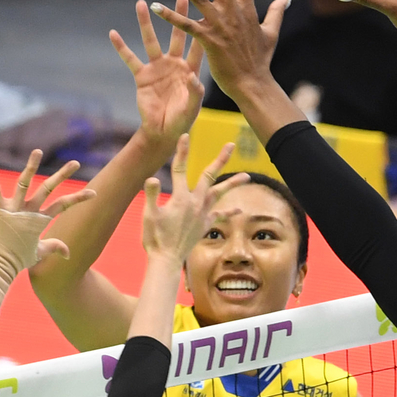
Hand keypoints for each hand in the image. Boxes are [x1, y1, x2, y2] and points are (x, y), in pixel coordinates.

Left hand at [0, 150, 95, 279]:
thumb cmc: (18, 259)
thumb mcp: (39, 253)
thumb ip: (54, 248)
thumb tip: (68, 254)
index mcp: (40, 219)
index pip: (64, 205)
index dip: (79, 198)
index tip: (94, 193)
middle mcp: (29, 211)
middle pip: (49, 188)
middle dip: (62, 175)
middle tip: (75, 163)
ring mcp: (14, 209)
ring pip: (24, 183)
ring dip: (31, 166)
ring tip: (38, 151)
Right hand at [110, 0, 204, 144]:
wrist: (163, 131)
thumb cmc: (182, 120)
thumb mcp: (192, 108)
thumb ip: (195, 93)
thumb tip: (193, 77)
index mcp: (191, 70)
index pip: (198, 46)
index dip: (202, 30)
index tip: (206, 11)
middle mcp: (175, 64)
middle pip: (178, 34)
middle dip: (179, 15)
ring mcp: (158, 68)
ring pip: (151, 40)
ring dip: (146, 22)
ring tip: (141, 3)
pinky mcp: (142, 75)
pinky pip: (130, 58)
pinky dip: (121, 47)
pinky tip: (113, 33)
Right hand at [141, 133, 248, 262]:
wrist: (166, 260)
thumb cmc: (154, 238)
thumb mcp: (148, 215)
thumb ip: (150, 195)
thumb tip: (152, 178)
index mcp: (179, 198)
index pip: (180, 169)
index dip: (182, 151)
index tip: (185, 136)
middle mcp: (194, 203)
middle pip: (209, 175)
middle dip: (220, 159)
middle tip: (231, 145)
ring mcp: (201, 214)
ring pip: (220, 193)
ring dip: (233, 183)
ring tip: (247, 176)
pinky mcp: (204, 225)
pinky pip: (219, 216)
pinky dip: (230, 212)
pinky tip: (239, 209)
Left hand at [149, 0, 290, 101]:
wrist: (253, 83)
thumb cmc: (261, 60)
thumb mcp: (271, 33)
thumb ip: (275, 13)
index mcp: (247, 9)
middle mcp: (233, 12)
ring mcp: (220, 25)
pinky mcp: (208, 40)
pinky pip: (185, 25)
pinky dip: (169, 15)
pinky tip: (154, 6)